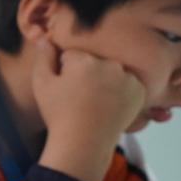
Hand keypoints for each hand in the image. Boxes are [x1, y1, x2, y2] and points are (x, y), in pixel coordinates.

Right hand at [33, 41, 144, 180]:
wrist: (84, 143)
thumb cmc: (59, 114)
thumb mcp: (41, 84)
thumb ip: (44, 57)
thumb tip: (44, 38)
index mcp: (84, 60)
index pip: (72, 55)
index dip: (65, 70)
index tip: (64, 87)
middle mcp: (109, 64)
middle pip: (94, 61)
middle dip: (86, 72)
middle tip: (79, 96)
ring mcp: (127, 78)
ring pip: (111, 70)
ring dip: (105, 79)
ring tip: (95, 101)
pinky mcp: (139, 91)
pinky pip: (127, 82)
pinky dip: (120, 90)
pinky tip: (109, 104)